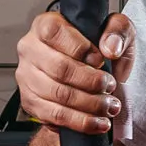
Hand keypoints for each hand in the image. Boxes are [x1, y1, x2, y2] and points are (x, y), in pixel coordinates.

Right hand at [15, 11, 134, 134]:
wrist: (96, 80)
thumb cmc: (102, 52)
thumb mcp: (118, 31)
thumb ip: (118, 30)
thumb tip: (110, 47)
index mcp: (46, 24)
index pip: (54, 32)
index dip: (80, 48)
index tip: (100, 60)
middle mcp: (31, 49)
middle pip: (59, 68)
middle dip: (91, 81)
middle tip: (110, 86)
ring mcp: (27, 77)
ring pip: (58, 94)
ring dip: (89, 103)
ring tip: (109, 105)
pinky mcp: (31, 102)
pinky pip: (54, 115)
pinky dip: (80, 121)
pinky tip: (97, 121)